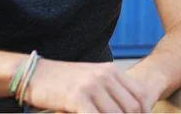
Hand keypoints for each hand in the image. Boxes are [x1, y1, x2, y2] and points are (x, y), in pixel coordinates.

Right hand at [24, 59, 152, 111]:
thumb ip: (109, 89)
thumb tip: (126, 109)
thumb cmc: (64, 80)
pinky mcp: (77, 98)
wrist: (36, 73)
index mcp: (111, 71)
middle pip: (130, 107)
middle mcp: (105, 76)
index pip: (139, 93)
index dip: (143, 112)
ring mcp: (92, 86)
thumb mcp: (91, 78)